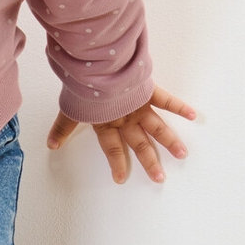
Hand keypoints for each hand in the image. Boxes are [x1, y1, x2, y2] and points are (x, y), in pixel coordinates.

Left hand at [46, 84, 197, 184]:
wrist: (95, 65)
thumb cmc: (84, 85)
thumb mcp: (70, 109)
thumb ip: (63, 127)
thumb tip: (51, 145)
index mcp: (107, 123)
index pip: (113, 149)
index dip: (116, 164)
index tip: (120, 179)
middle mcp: (125, 119)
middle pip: (139, 144)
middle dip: (149, 162)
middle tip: (160, 178)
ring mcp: (138, 107)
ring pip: (157, 128)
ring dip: (169, 142)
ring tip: (183, 154)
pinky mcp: (147, 91)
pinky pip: (166, 100)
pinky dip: (180, 107)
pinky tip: (193, 115)